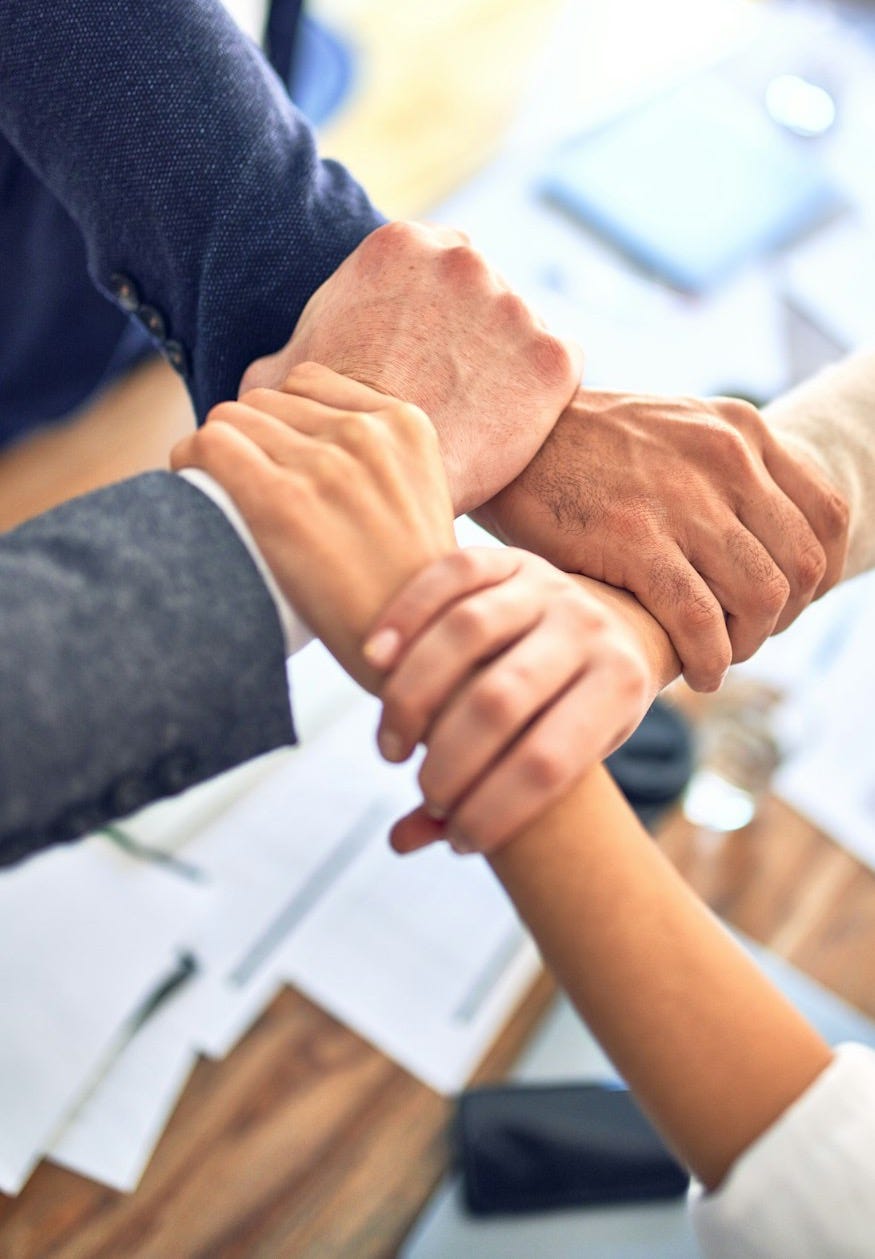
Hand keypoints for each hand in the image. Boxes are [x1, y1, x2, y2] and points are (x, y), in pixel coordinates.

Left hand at [170, 363, 456, 690]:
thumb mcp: (419, 500)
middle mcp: (367, 434)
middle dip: (250, 441)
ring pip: (230, 418)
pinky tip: (194, 491)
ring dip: (217, 454)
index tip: (278, 463)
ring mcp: (325, 465)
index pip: (309, 383)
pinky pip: (208, 446)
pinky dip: (189, 463)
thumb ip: (375, 462)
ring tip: (222, 496)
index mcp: (406, 426)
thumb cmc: (407, 593)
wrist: (414, 652)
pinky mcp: (281, 501)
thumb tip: (305, 448)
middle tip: (247, 490)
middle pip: (265, 401)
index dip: (284, 422)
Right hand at [239, 221, 582, 514]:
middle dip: (471, 331)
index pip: (432, 264)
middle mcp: (463, 260)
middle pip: (482, 290)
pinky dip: (542, 397)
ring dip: (506, 363)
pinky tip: (508, 428)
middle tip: (449, 387)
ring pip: (521, 330)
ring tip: (474, 416)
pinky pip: (559, 370)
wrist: (376, 485)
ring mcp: (514, 306)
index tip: (422, 353)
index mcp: (397, 245)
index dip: (429, 313)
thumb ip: (289, 353)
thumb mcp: (279, 379)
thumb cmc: (321, 432)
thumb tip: (269, 372)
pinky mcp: (554, 357)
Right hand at [361, 547, 655, 855]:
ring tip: (392, 748)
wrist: (610, 627)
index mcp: (620, 685)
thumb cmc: (576, 713)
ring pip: (467, 633)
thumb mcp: (565, 758)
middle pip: (501, 699)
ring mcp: (549, 584)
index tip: (461, 840)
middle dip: (450, 761)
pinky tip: (372, 662)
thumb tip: (402, 841)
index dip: (496, 811)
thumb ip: (491, 798)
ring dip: (413, 697)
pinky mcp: (509, 557)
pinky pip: (450, 576)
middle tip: (423, 789)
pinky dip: (405, 617)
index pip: (549, 762)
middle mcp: (590, 628)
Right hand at [473, 389, 848, 691]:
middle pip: (801, 564)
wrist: (509, 436)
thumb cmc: (584, 447)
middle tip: (744, 635)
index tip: (787, 603)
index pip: (827, 515)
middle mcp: (726, 459)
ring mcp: (683, 499)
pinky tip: (695, 673)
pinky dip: (709, 659)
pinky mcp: (634, 539)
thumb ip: (723, 472)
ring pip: (760, 597)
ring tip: (718, 656)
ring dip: (747, 644)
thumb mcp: (674, 432)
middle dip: (782, 617)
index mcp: (742, 431)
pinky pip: (700, 620)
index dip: (820, 574)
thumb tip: (761, 538)